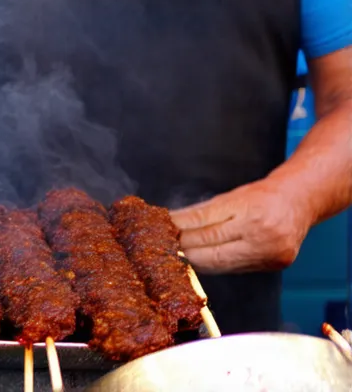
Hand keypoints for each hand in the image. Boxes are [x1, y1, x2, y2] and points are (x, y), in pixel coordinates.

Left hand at [169, 178, 314, 273]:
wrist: (300, 202)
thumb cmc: (263, 196)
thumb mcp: (232, 196)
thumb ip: (203, 212)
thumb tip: (172, 224)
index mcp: (248, 206)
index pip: (203, 221)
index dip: (180, 227)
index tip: (164, 229)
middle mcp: (261, 230)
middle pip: (211, 247)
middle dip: (185, 247)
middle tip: (167, 246)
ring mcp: (270, 250)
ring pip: (221, 263)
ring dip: (197, 260)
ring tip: (181, 255)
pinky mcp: (274, 265)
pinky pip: (235, 269)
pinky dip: (216, 265)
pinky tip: (203, 261)